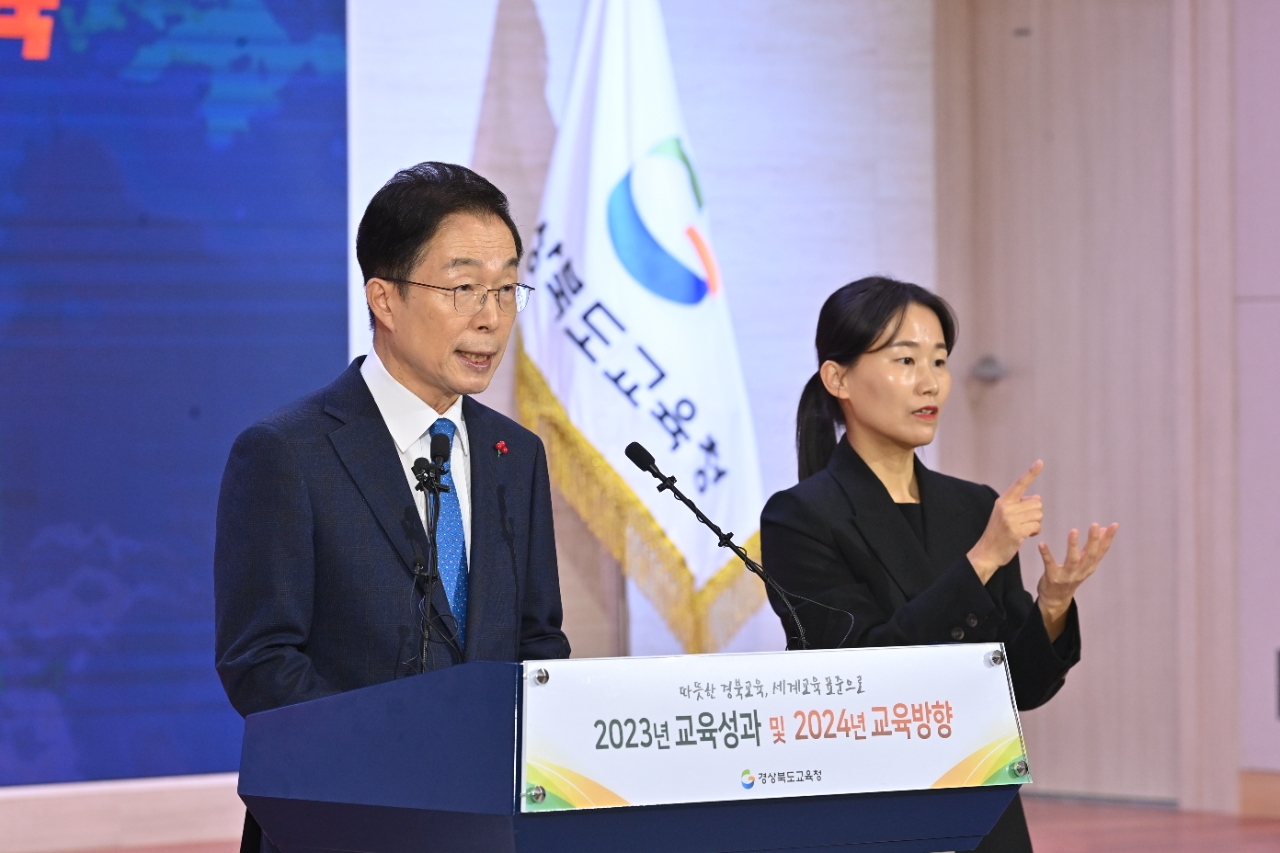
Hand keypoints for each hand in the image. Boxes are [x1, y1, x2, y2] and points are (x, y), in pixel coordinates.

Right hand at [967, 461, 1043, 582]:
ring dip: (1036, 524)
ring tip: (1024, 530)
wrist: (986, 552)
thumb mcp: (1004, 515)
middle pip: (1037, 503)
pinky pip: (1037, 526)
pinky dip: (1035, 531)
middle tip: (1024, 523)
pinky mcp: (1016, 531)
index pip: (1020, 483)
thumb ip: (1019, 505)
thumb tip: (1036, 498)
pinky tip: (1026, 536)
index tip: (1040, 462)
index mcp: (1003, 501)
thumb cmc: (998, 534)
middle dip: (1036, 513)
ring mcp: (1010, 519)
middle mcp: (1006, 507)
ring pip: (1039, 514)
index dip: (1031, 473)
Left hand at [1036, 522, 1119, 636]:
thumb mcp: (1084, 564)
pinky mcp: (1052, 577)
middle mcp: (1081, 571)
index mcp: (1089, 567)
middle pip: (1089, 555)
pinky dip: (1046, 554)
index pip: (1101, 551)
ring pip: (1072, 560)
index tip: (1114, 525)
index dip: (1108, 539)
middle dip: (1093, 540)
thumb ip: (1092, 548)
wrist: (1056, 599)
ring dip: (1073, 545)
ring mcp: (1067, 575)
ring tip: (1074, 531)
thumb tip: (1104, 529)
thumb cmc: (1070, 577)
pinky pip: (1050, 564)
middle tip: (1095, 525)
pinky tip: (1042, 544)